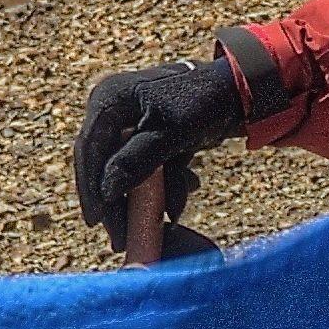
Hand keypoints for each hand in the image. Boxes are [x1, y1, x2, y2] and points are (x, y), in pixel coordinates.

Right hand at [69, 48, 249, 244]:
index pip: (89, 150)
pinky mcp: (148, 137)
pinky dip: (163, 186)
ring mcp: (130, 123)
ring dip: (148, 197)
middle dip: (120, 202)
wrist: (238, 92)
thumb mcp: (170, 133)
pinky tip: (181, 197)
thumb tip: (106, 192)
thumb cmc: (203, 102)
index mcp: (110, 100)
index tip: (96, 221)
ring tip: (171, 213)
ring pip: (127, 171)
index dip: (90, 188)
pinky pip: (146, 169)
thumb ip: (136, 161)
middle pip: (105, 164)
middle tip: (123, 236)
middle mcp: (114, 110)